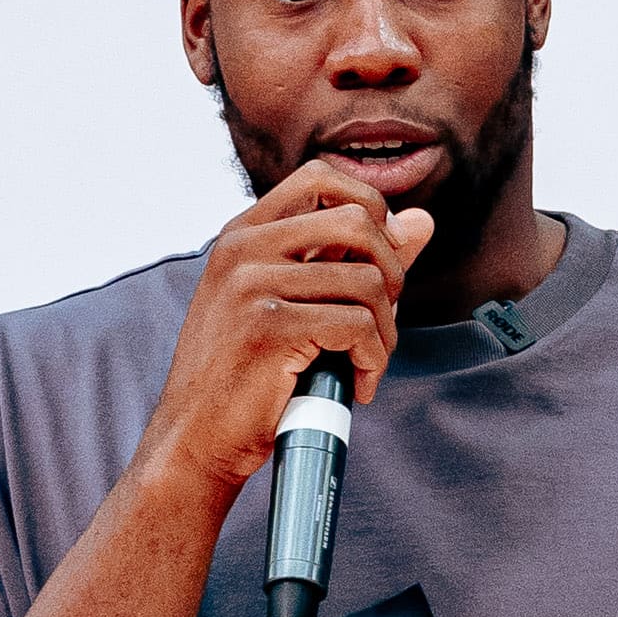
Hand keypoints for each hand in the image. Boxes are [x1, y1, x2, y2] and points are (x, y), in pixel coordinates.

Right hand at [139, 161, 433, 506]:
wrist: (195, 439)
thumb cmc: (245, 376)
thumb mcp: (293, 304)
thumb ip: (353, 260)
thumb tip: (423, 220)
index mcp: (244, 234)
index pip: (323, 177)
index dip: (371, 209)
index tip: (377, 263)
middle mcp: (244, 248)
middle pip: (359, 221)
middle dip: (391, 273)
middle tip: (382, 319)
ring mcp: (252, 284)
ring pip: (368, 282)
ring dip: (385, 332)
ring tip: (366, 363)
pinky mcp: (270, 327)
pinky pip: (359, 327)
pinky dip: (373, 361)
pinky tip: (357, 385)